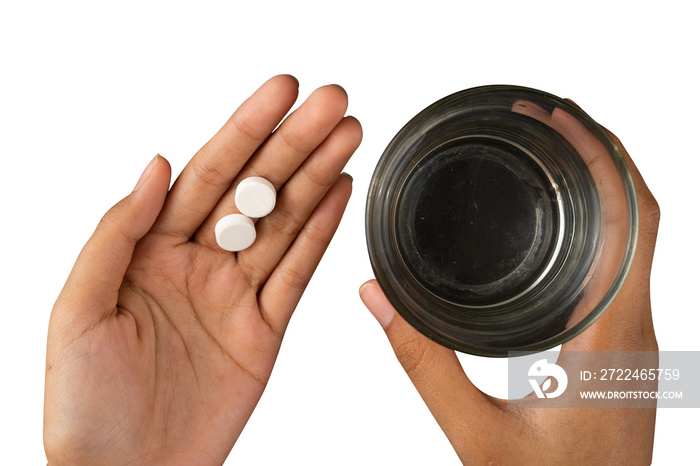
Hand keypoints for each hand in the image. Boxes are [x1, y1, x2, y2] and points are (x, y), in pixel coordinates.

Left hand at [44, 75, 361, 464]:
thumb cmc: (85, 403)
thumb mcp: (78, 308)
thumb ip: (118, 232)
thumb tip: (158, 166)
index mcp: (149, 250)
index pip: (205, 174)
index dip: (244, 129)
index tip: (281, 91)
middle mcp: (197, 264)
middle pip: (255, 191)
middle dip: (295, 143)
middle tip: (334, 103)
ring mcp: (235, 295)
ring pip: (285, 224)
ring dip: (319, 178)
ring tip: (350, 135)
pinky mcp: (265, 331)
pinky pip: (297, 274)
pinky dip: (322, 234)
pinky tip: (341, 194)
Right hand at [360, 111, 658, 463]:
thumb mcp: (476, 436)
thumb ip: (424, 366)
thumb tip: (377, 299)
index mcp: (611, 336)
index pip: (633, 220)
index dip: (602, 156)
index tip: (556, 116)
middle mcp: (635, 326)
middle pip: (643, 214)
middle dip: (602, 152)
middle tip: (548, 116)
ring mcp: (635, 335)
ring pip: (638, 238)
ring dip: (605, 184)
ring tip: (554, 148)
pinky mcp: (623, 345)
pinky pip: (624, 264)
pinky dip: (601, 222)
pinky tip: (560, 221)